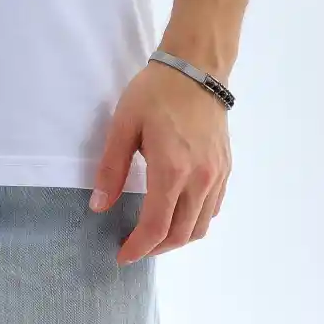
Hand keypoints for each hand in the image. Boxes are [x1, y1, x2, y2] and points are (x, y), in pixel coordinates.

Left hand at [88, 60, 231, 264]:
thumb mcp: (124, 124)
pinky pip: (213, 209)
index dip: (138, 248)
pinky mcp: (225, 168)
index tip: (122, 255)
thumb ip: (111, 168)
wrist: (196, 68)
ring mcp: (216, 176)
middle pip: (180, 234)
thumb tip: (99, 206)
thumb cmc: (155, 92)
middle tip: (134, 246)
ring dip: (177, 239)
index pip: (156, 226)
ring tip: (155, 235)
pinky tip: (180, 213)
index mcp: (172, 170)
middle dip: (155, 248)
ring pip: (201, 226)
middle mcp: (199, 180)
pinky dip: (196, 222)